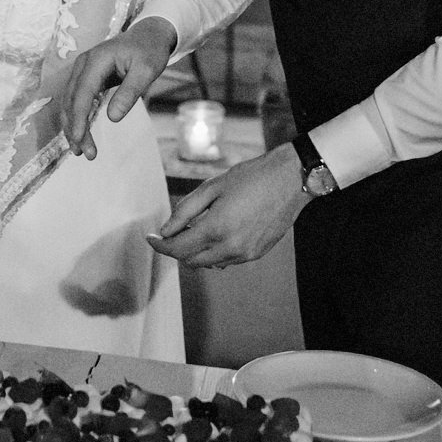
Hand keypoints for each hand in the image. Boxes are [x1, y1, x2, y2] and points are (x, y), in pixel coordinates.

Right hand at [56, 16, 177, 159]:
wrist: (148, 34)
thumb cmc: (149, 50)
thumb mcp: (146, 70)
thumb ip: (129, 92)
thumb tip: (112, 118)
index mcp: (96, 60)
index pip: (82, 93)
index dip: (79, 118)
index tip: (79, 140)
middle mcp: (83, 64)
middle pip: (72, 101)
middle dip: (75, 128)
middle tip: (85, 153)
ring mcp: (82, 71)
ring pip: (70, 103)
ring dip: (73, 126)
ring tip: (81, 151)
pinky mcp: (86, 78)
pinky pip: (76, 100)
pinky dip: (76, 119)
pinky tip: (81, 135)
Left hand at [147, 147, 307, 269]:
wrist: (290, 180)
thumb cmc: (252, 177)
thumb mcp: (212, 187)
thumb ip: (185, 210)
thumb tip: (166, 230)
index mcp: (216, 228)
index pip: (178, 249)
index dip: (160, 246)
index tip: (151, 239)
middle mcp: (231, 247)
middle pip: (190, 261)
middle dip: (177, 248)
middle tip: (173, 230)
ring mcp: (245, 254)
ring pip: (209, 264)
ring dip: (196, 251)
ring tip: (197, 227)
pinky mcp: (256, 254)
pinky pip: (226, 260)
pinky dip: (215, 252)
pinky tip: (218, 232)